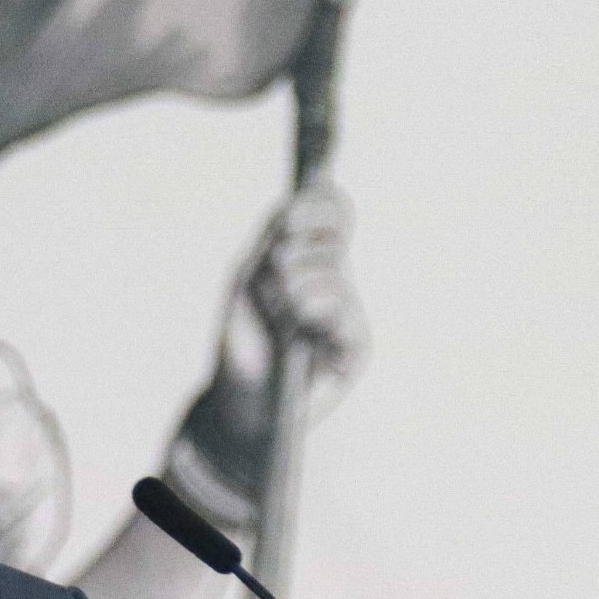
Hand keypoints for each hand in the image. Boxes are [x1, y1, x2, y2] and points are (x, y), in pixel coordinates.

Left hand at [218, 174, 368, 408]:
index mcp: (316, 260)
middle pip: (333, 235)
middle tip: (269, 286)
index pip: (337, 211)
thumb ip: (275, 236)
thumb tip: (297, 200)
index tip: (285, 218)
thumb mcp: (248, 276)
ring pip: (331, 271)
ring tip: (278, 317)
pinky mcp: (358, 348)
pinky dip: (309, 312)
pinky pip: (339, 309)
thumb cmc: (242, 338)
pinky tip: (298, 333)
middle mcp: (339, 284)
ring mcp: (351, 315)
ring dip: (291, 288)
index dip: (318, 204)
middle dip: (289, 253)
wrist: (239, 398)